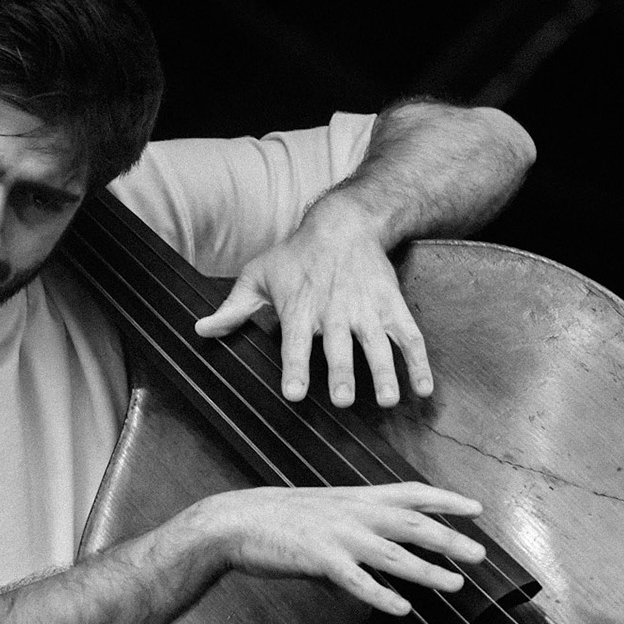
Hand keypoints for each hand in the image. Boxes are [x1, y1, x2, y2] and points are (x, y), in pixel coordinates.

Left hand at [193, 196, 432, 406]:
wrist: (344, 223)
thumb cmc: (295, 255)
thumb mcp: (258, 275)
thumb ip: (232, 308)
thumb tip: (200, 330)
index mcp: (300, 309)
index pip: (295, 343)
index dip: (296, 368)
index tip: (295, 393)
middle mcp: (335, 312)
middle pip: (339, 347)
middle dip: (343, 373)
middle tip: (344, 400)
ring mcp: (367, 310)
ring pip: (378, 345)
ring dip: (384, 372)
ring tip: (389, 400)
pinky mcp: (392, 307)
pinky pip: (410, 337)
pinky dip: (419, 363)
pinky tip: (423, 389)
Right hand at [193, 481, 484, 615]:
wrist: (235, 521)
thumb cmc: (277, 519)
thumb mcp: (323, 515)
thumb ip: (353, 534)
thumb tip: (372, 567)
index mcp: (356, 498)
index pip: (411, 492)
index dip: (445, 499)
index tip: (475, 508)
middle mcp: (353, 512)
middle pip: (413, 523)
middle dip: (449, 537)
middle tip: (481, 552)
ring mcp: (338, 535)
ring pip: (393, 554)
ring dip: (427, 570)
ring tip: (455, 583)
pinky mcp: (319, 559)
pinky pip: (357, 581)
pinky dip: (381, 595)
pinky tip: (401, 608)